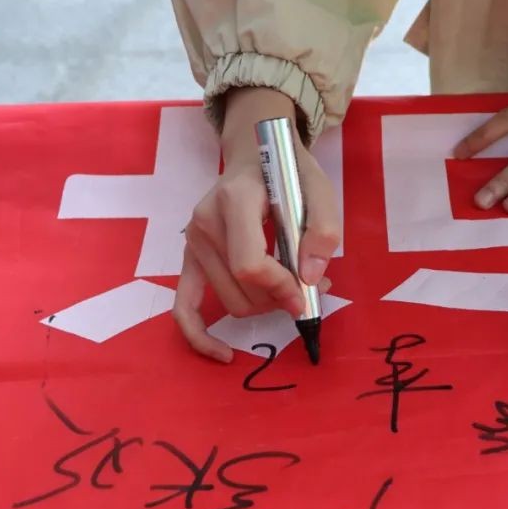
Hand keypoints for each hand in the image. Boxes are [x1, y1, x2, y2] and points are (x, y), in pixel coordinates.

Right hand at [174, 87, 340, 361]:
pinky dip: (200, 335)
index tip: (307, 293)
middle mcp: (204, 222)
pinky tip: (222, 352)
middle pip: (240, 289)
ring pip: (228, 302)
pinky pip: (184, 307)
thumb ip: (323, 230)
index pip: (249, 264)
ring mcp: (191, 241)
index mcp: (235, 200)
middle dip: (278, 298)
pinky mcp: (188, 258)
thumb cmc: (288, 172)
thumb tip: (311, 278)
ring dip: (263, 305)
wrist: (254, 155)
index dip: (281, 287)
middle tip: (306, 283)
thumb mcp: (319, 190)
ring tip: (288, 285)